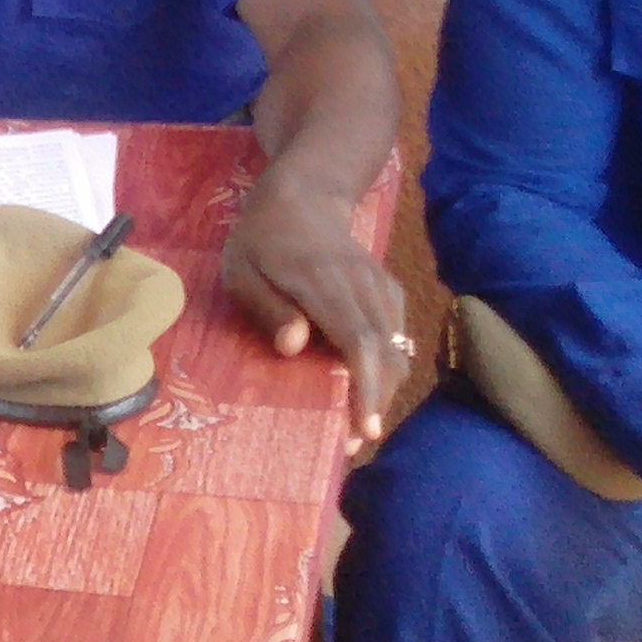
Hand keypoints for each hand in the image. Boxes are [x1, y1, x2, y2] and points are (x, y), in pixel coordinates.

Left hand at [217, 166, 408, 441]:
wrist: (303, 197)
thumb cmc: (262, 240)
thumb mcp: (244, 271)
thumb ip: (269, 308)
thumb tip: (295, 346)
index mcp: (325, 284)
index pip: (359, 343)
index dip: (365, 388)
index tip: (363, 428)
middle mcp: (364, 288)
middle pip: (387, 355)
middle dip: (375, 403)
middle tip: (352, 443)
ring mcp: (382, 290)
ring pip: (398, 350)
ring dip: (383, 391)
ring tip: (356, 425)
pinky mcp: (389, 293)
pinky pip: (397, 338)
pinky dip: (387, 370)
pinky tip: (365, 391)